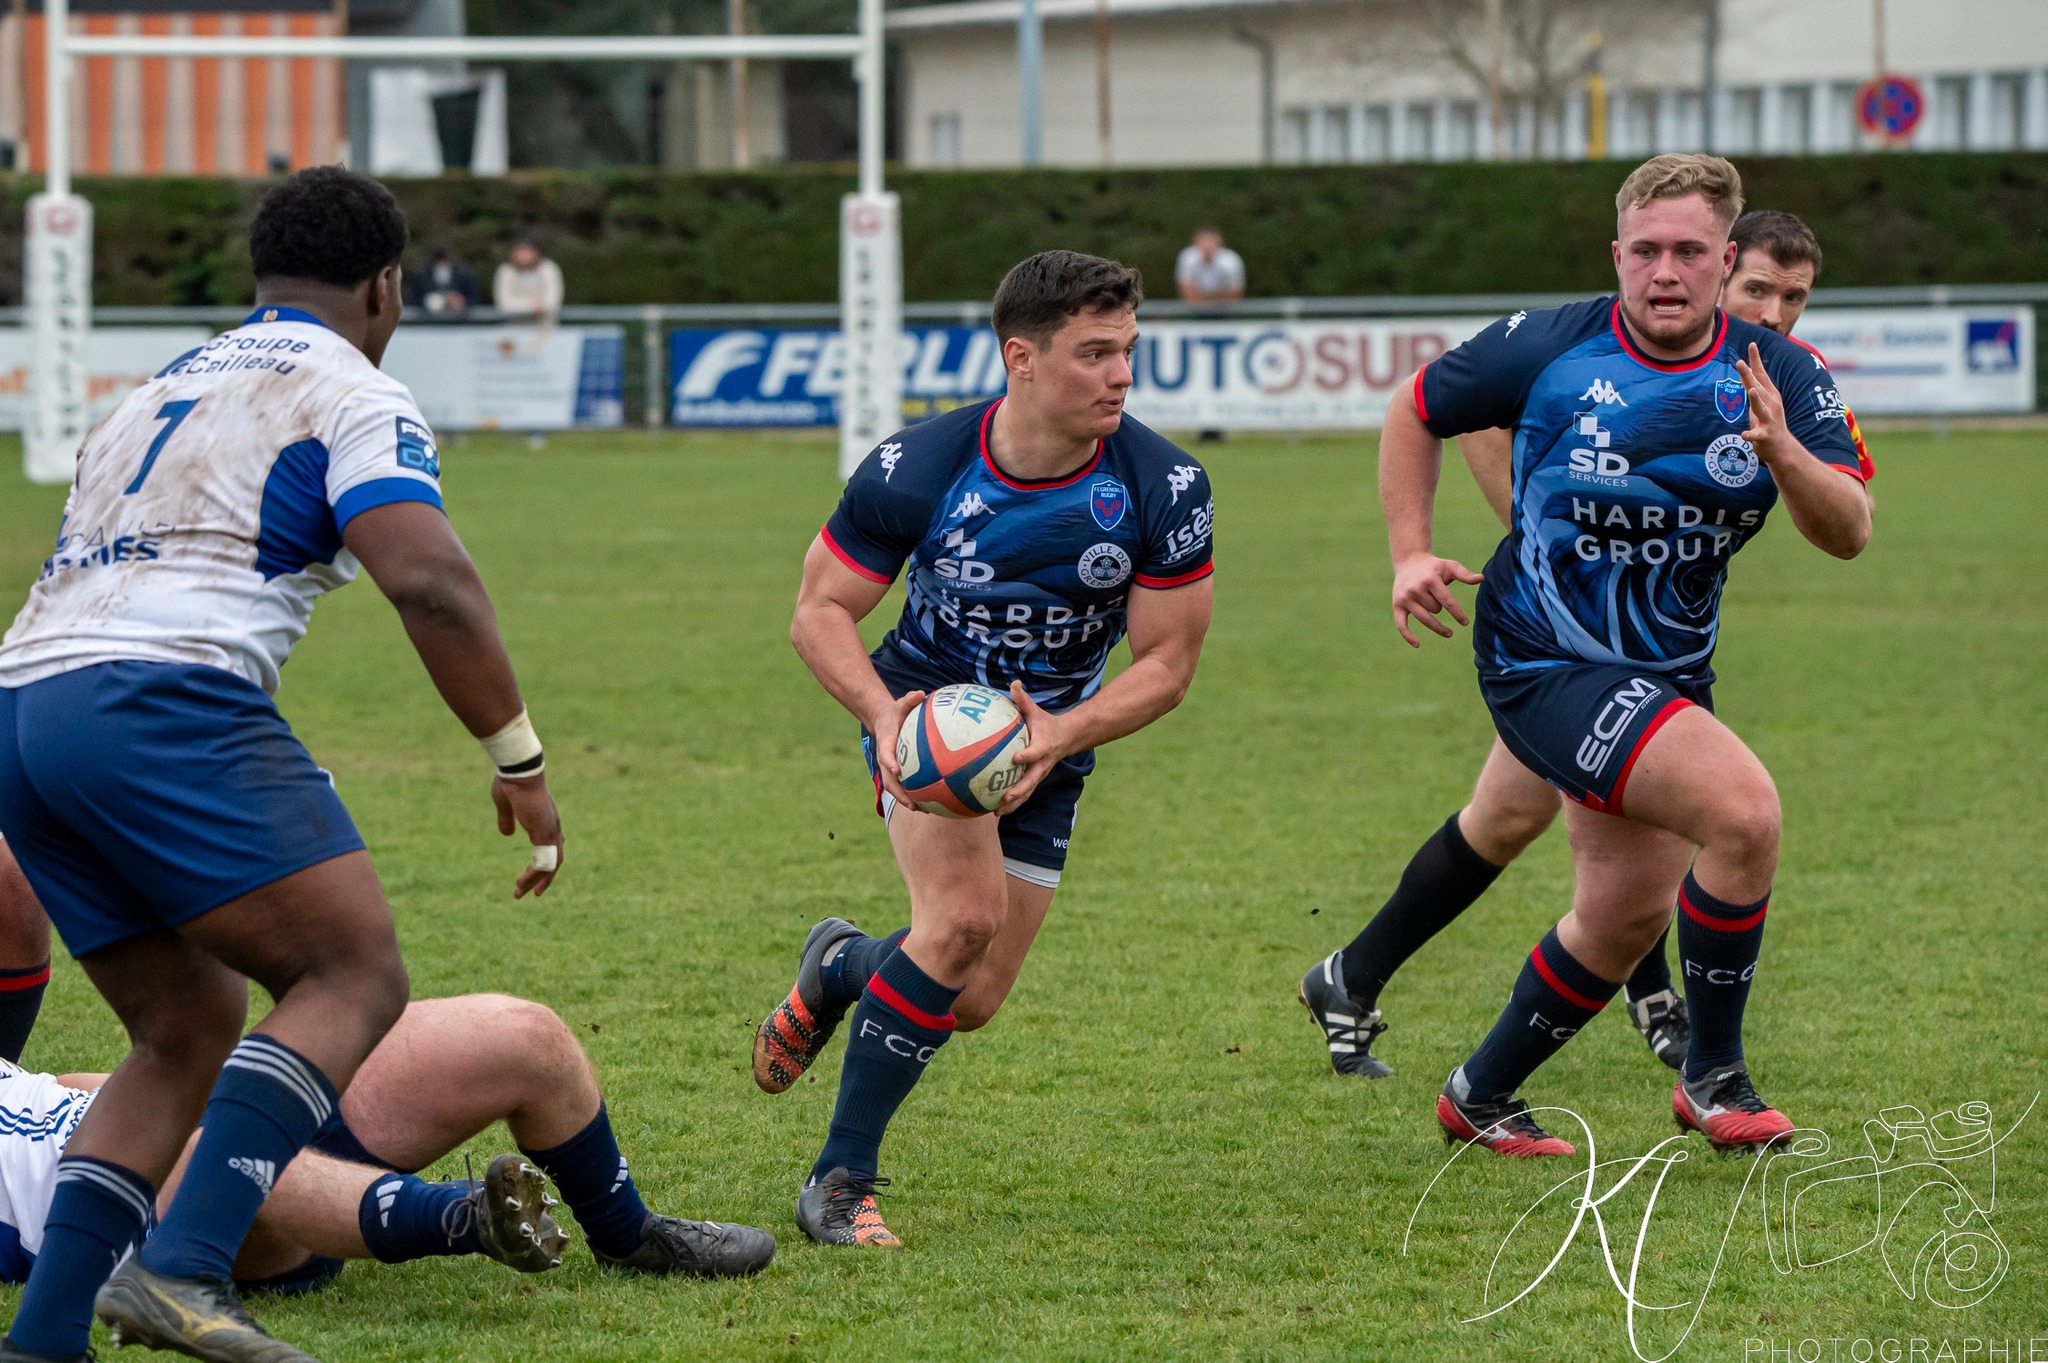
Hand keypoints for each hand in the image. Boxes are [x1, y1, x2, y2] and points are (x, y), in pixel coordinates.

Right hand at [491, 773, 563, 898]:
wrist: (518, 770)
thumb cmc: (512, 782)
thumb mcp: (506, 805)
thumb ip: (507, 820)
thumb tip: (507, 834)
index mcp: (545, 821)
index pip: (550, 849)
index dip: (541, 865)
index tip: (528, 878)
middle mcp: (552, 828)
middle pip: (555, 861)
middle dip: (543, 879)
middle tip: (532, 893)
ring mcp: (551, 831)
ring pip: (550, 865)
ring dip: (536, 881)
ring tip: (519, 892)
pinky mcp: (544, 833)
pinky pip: (544, 862)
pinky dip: (534, 875)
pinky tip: (522, 883)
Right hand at [866, 690, 927, 809]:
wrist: (882, 720)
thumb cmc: (895, 712)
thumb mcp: (900, 703)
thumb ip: (909, 699)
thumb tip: (920, 693)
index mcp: (885, 743)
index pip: (885, 754)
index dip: (889, 762)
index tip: (896, 769)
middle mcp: (886, 759)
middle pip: (889, 781)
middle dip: (900, 794)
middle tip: (913, 804)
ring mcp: (890, 768)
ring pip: (896, 788)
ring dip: (908, 800)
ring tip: (924, 810)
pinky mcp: (898, 771)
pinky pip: (905, 785)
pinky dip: (916, 795)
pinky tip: (932, 803)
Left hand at [996, 682, 1074, 814]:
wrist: (1067, 739)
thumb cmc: (1046, 724)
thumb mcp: (1036, 711)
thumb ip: (1023, 700)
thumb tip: (1013, 683)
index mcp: (1043, 747)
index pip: (1035, 752)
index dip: (1027, 755)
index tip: (1015, 758)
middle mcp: (1042, 764)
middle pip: (1031, 781)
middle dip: (1019, 791)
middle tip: (1004, 798)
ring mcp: (1039, 775)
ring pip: (1027, 792)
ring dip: (1014, 804)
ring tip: (996, 813)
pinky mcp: (1035, 780)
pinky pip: (1023, 794)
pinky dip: (1011, 804)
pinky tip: (993, 810)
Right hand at [1390, 554, 1481, 646]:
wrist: (1409, 562)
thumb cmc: (1434, 567)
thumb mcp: (1450, 566)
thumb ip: (1465, 574)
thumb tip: (1481, 579)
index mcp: (1430, 580)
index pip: (1447, 601)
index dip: (1457, 613)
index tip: (1465, 622)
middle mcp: (1416, 589)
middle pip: (1435, 610)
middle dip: (1440, 607)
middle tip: (1437, 598)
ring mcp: (1405, 598)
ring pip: (1425, 618)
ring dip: (1435, 622)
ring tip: (1447, 630)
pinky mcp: (1397, 605)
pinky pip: (1401, 625)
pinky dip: (1408, 636)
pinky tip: (1418, 645)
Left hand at [1735, 342, 1790, 465]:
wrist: (1781, 448)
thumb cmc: (1768, 420)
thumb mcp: (1762, 400)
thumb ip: (1754, 384)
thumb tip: (1745, 366)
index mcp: (1769, 395)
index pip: (1761, 375)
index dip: (1755, 360)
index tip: (1751, 344)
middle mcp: (1771, 404)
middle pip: (1757, 387)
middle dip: (1749, 375)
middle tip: (1739, 362)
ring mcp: (1769, 419)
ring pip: (1761, 408)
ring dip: (1756, 399)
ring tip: (1751, 390)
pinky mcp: (1765, 435)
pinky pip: (1757, 435)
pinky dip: (1750, 435)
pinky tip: (1743, 435)